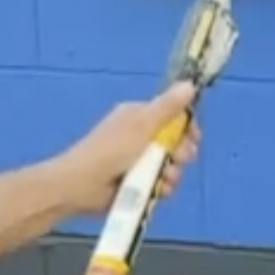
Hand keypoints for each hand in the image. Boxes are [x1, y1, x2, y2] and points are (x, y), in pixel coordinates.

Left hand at [51, 82, 201, 215]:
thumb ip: (167, 107)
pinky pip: (161, 185)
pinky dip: (162, 188)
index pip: (173, 117)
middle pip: (176, 143)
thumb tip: (190, 84)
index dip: (186, 126)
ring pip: (171, 166)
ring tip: (163, 178)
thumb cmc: (111, 150)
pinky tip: (156, 190)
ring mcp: (139, 162)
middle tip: (177, 158)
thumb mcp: (142, 125)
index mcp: (139, 116)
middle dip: (182, 152)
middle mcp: (140, 137)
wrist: (82, 186)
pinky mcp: (138, 184)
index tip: (193, 136)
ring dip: (173, 173)